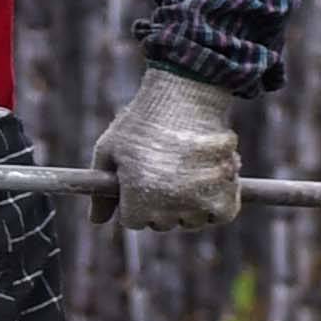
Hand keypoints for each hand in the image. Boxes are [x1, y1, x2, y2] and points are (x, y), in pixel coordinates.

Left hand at [88, 68, 250, 233]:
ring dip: (188, 205)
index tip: (138, 180)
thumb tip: (96, 220)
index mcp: (137, 201)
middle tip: (162, 172)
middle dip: (158, 203)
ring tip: (186, 172)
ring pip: (191, 221)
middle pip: (161, 223)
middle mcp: (168, 209)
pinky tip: (210, 182)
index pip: (133, 221)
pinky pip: (221, 214)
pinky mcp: (225, 195)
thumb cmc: (142, 122)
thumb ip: (101, 191)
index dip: (133, 200)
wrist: (184, 98)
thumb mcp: (109, 151)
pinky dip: (218, 204)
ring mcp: (198, 204)